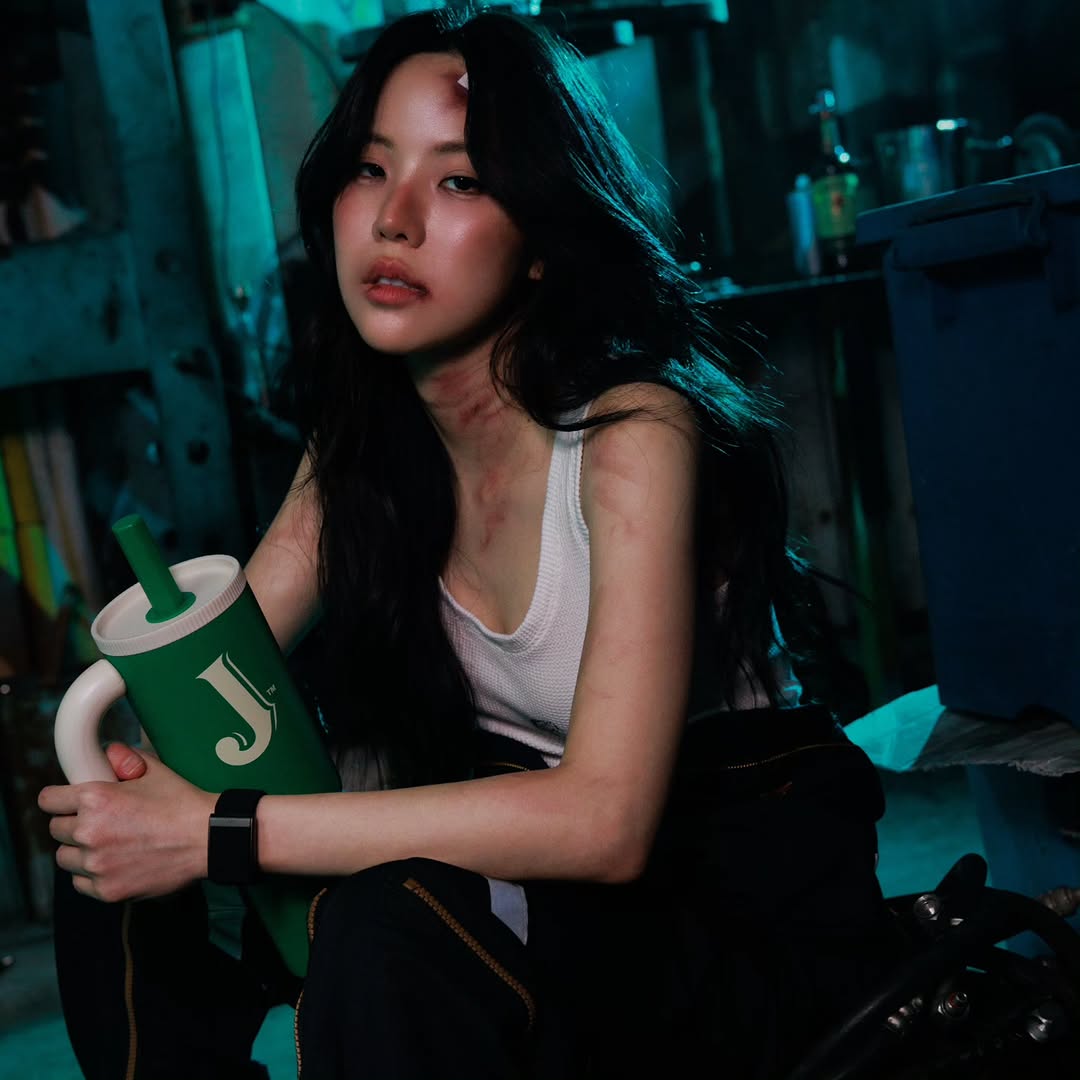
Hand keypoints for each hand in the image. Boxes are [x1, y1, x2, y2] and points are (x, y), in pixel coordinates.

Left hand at [38, 744, 216, 902]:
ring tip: (106, 844)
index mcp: (96, 799)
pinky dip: (92, 875)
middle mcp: (89, 832)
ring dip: (80, 851)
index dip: (60, 798)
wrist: (208, 838)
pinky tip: (114, 862)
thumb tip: (108, 754)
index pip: (49, 800)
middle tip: (97, 821)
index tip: (66, 802)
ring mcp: (96, 864)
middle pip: (56, 830)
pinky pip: (81, 882)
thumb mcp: (155, 771)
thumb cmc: (182, 804)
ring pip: (65, 858)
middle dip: (73, 823)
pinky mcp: (106, 889)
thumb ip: (125, 760)